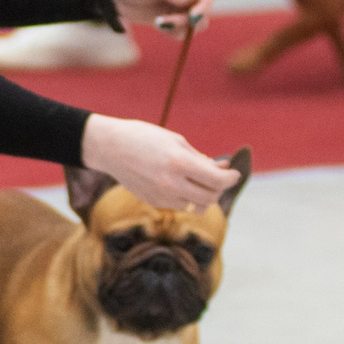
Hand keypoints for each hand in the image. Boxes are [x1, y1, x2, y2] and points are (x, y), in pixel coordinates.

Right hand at [81, 115, 238, 212]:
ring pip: (196, 206)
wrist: (109, 147)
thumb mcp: (176, 141)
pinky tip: (180, 184)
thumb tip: (222, 169)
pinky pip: (180, 205)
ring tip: (200, 181)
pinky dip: (187, 197)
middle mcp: (170, 183)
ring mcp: (160, 195)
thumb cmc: (144, 137)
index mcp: (179, 163)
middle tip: (218, 176)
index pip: (217, 180)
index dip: (231, 177)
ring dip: (203, 195)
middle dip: (219, 188)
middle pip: (210, 197)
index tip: (233, 172)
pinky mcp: (153, 201)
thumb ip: (200, 158)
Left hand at [107, 0, 213, 35]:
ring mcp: (182, 4)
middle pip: (206, 8)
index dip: (204, 4)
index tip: (191, 16)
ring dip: (181, 26)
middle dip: (190, 18)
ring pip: (198, 22)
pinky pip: (183, 31)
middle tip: (165, 20)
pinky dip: (173, 31)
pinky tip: (157, 23)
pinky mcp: (174, 17)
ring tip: (159, 22)